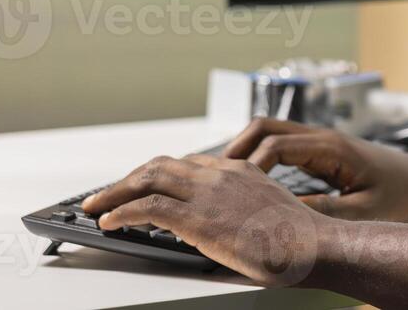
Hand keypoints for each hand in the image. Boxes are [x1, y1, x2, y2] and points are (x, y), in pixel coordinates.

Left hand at [81, 154, 328, 285]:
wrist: (311, 244)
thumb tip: (223, 222)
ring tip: (95, 207)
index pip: (187, 163)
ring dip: (115, 193)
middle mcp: (220, 173)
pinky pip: (148, 208)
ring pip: (148, 180)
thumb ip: (243, 205)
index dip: (157, 175)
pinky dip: (121, 212)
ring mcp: (208, 192)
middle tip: (107, 195)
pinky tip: (109, 223)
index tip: (141, 187)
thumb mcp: (269, 209)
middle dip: (128, 179)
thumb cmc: (298, 237)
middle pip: (161, 165)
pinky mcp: (198, 217)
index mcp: (239, 169)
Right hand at [223, 118, 407, 222]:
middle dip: (236, 150)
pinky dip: (258, 158)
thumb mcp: (363, 213)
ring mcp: (319, 141)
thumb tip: (284, 217)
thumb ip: (325, 213)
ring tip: (224, 181)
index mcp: (331, 148)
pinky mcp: (319, 151)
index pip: (276, 145)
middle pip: (265, 127)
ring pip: (269, 132)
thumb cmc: (399, 196)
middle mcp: (321, 137)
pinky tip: (247, 183)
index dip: (251, 167)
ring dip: (245, 151)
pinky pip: (279, 145)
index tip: (236, 192)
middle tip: (214, 180)